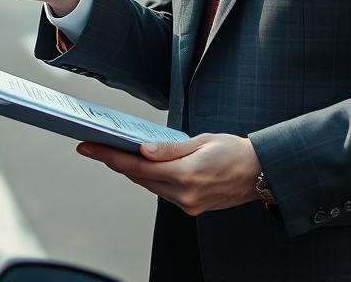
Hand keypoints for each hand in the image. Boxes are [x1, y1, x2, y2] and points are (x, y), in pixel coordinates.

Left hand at [76, 134, 262, 216]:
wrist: (262, 173)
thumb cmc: (235, 151)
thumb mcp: (201, 141)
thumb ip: (169, 148)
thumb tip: (141, 149)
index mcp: (186, 175)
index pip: (136, 166)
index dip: (108, 156)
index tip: (88, 147)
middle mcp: (184, 195)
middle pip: (139, 178)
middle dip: (117, 161)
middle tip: (99, 146)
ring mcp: (188, 205)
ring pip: (150, 186)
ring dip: (134, 170)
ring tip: (119, 152)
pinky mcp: (193, 208)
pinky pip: (163, 192)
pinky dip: (152, 178)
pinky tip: (147, 166)